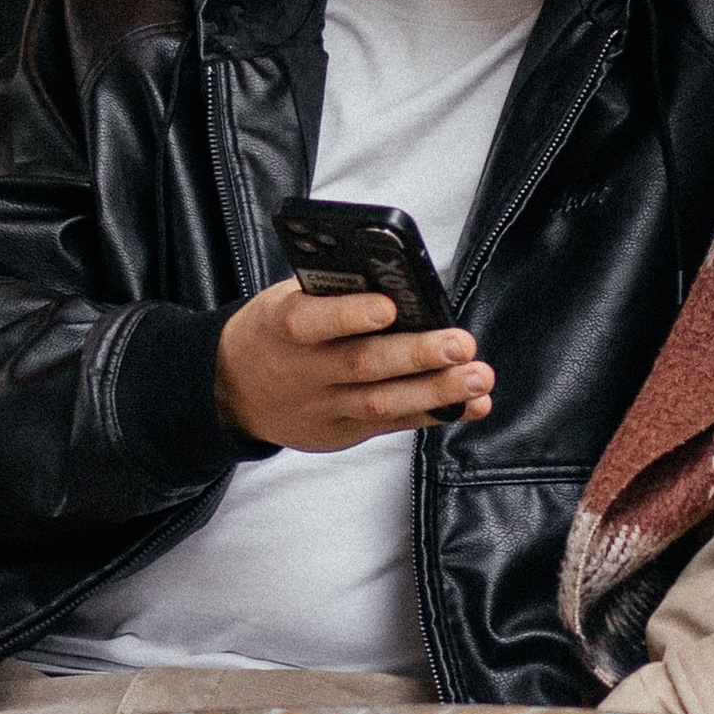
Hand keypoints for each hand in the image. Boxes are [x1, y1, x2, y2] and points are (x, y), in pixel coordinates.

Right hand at [213, 280, 493, 452]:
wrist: (234, 390)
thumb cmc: (277, 331)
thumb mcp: (287, 300)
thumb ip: (335, 292)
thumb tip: (401, 280)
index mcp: (284, 326)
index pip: (313, 321)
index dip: (350, 315)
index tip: (389, 306)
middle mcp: (305, 371)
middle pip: (363, 364)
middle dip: (416, 355)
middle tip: (461, 343)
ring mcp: (325, 407)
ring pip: (383, 402)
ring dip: (437, 391)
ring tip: (479, 377)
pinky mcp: (344, 433)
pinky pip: (395, 425)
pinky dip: (436, 414)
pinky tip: (472, 404)